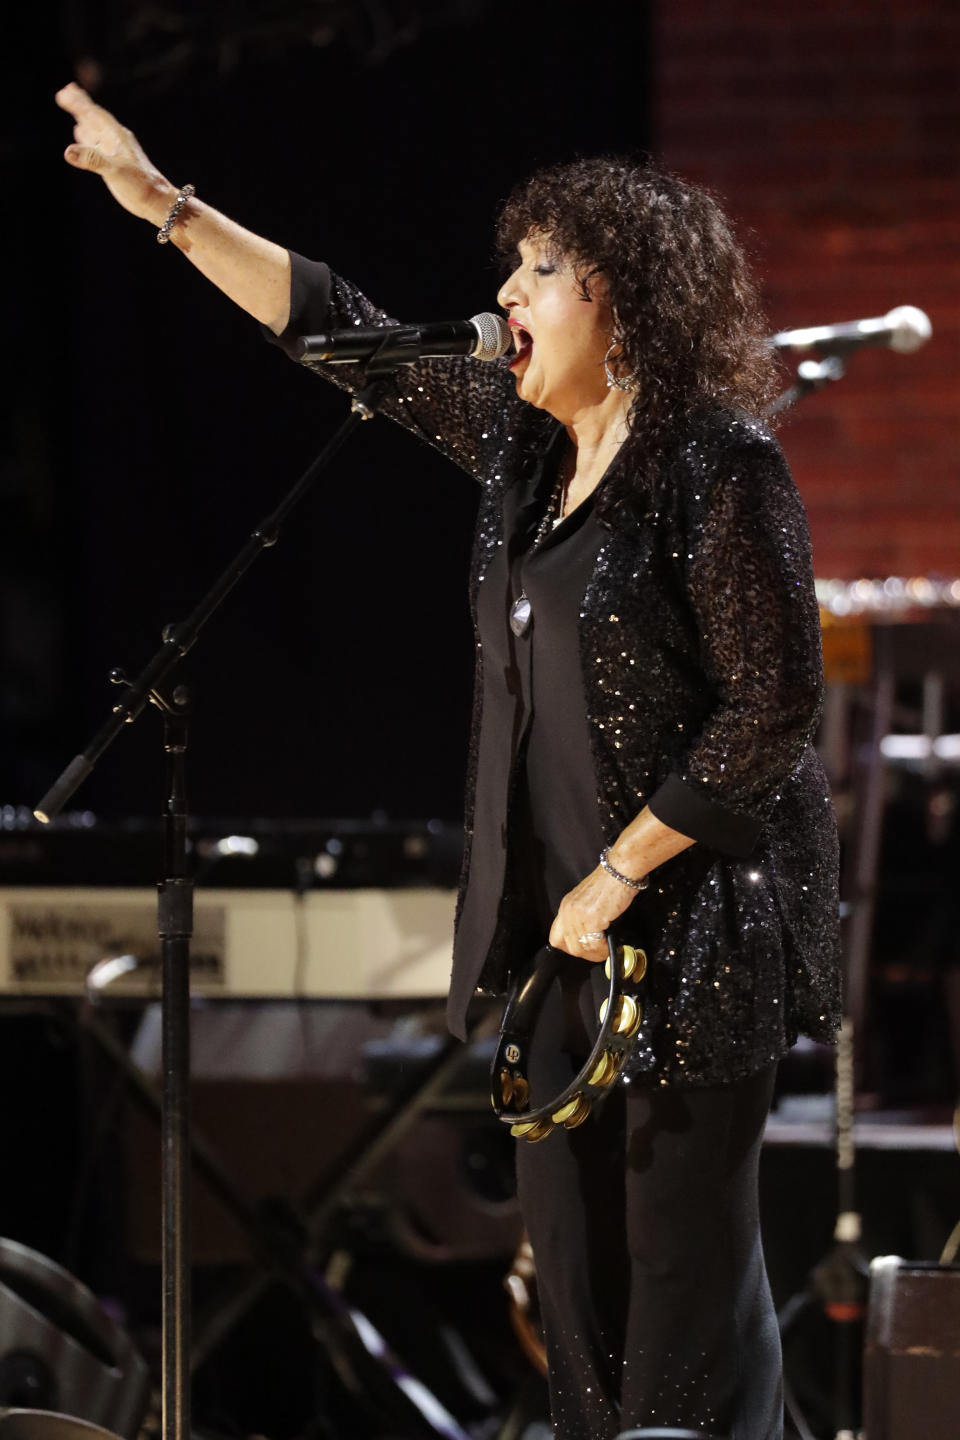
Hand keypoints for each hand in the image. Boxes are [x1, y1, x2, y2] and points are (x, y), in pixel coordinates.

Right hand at [55, 82, 172, 223]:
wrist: (156, 202)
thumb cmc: (139, 186)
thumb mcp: (114, 171)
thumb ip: (92, 160)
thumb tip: (68, 151)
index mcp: (116, 137)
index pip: (95, 115)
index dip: (80, 104)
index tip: (64, 92)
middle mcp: (115, 140)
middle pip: (94, 117)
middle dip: (80, 105)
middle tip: (64, 91)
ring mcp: (114, 151)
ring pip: (94, 128)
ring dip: (82, 117)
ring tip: (71, 105)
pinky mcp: (113, 162)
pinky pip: (96, 144)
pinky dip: (86, 135)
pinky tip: (80, 132)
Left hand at [548, 864, 639, 962]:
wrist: (620, 870)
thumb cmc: (609, 882)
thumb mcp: (587, 899)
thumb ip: (582, 916)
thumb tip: (589, 937)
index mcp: (566, 906)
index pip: (556, 938)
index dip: (569, 947)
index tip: (584, 949)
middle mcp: (568, 911)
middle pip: (569, 946)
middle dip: (585, 954)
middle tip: (598, 953)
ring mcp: (579, 915)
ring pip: (581, 948)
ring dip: (596, 954)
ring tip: (606, 951)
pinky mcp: (592, 918)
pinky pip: (594, 944)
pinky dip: (603, 950)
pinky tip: (610, 946)